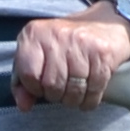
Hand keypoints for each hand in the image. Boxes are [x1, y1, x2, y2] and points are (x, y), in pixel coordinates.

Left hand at [9, 8, 129, 109]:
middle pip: (52, 85)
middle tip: (62, 89)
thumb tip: (23, 105)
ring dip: (74, 100)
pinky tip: (89, 94)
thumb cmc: (66, 44)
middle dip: (56, 95)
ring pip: (73, 90)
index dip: (34, 88)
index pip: (28, 74)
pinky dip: (90, 100)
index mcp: (34, 34)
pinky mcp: (102, 53)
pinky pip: (94, 90)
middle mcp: (57, 35)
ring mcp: (81, 43)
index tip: (42, 86)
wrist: (106, 25)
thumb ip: (23, 80)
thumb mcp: (38, 55)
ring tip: (75, 92)